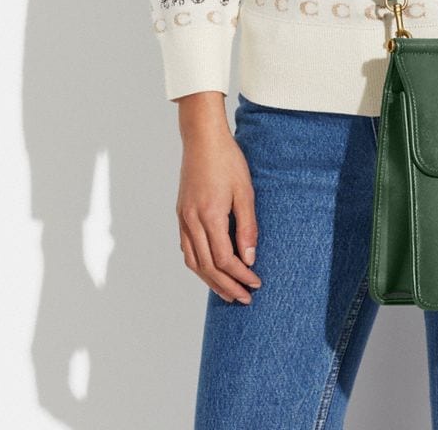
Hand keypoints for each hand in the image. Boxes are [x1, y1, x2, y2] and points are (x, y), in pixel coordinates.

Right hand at [176, 126, 260, 303]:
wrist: (202, 139)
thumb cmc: (227, 160)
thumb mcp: (245, 191)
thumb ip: (248, 227)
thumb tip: (249, 259)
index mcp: (209, 216)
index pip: (225, 259)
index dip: (240, 275)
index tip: (256, 283)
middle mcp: (191, 221)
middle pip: (207, 266)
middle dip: (226, 285)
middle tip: (244, 298)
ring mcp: (183, 218)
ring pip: (193, 261)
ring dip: (211, 280)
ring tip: (228, 291)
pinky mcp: (181, 213)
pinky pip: (186, 248)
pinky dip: (198, 264)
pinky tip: (210, 269)